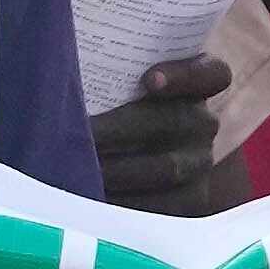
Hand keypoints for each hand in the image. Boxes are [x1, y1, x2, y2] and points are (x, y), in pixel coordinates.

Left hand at [88, 52, 235, 216]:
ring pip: (167, 168)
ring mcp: (200, 163)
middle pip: (173, 121)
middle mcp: (203, 122)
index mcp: (198, 82)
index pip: (211, 73)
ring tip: (77, 168)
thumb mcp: (119, 79)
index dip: (184, 75)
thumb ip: (106, 68)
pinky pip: (164, 208)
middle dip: (120, 128)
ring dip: (118, 170)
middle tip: (79, 132)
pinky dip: (127, 205)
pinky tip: (93, 199)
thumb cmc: (115, 101)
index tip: (148, 79)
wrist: (133, 154)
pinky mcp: (190, 201)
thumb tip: (59, 60)